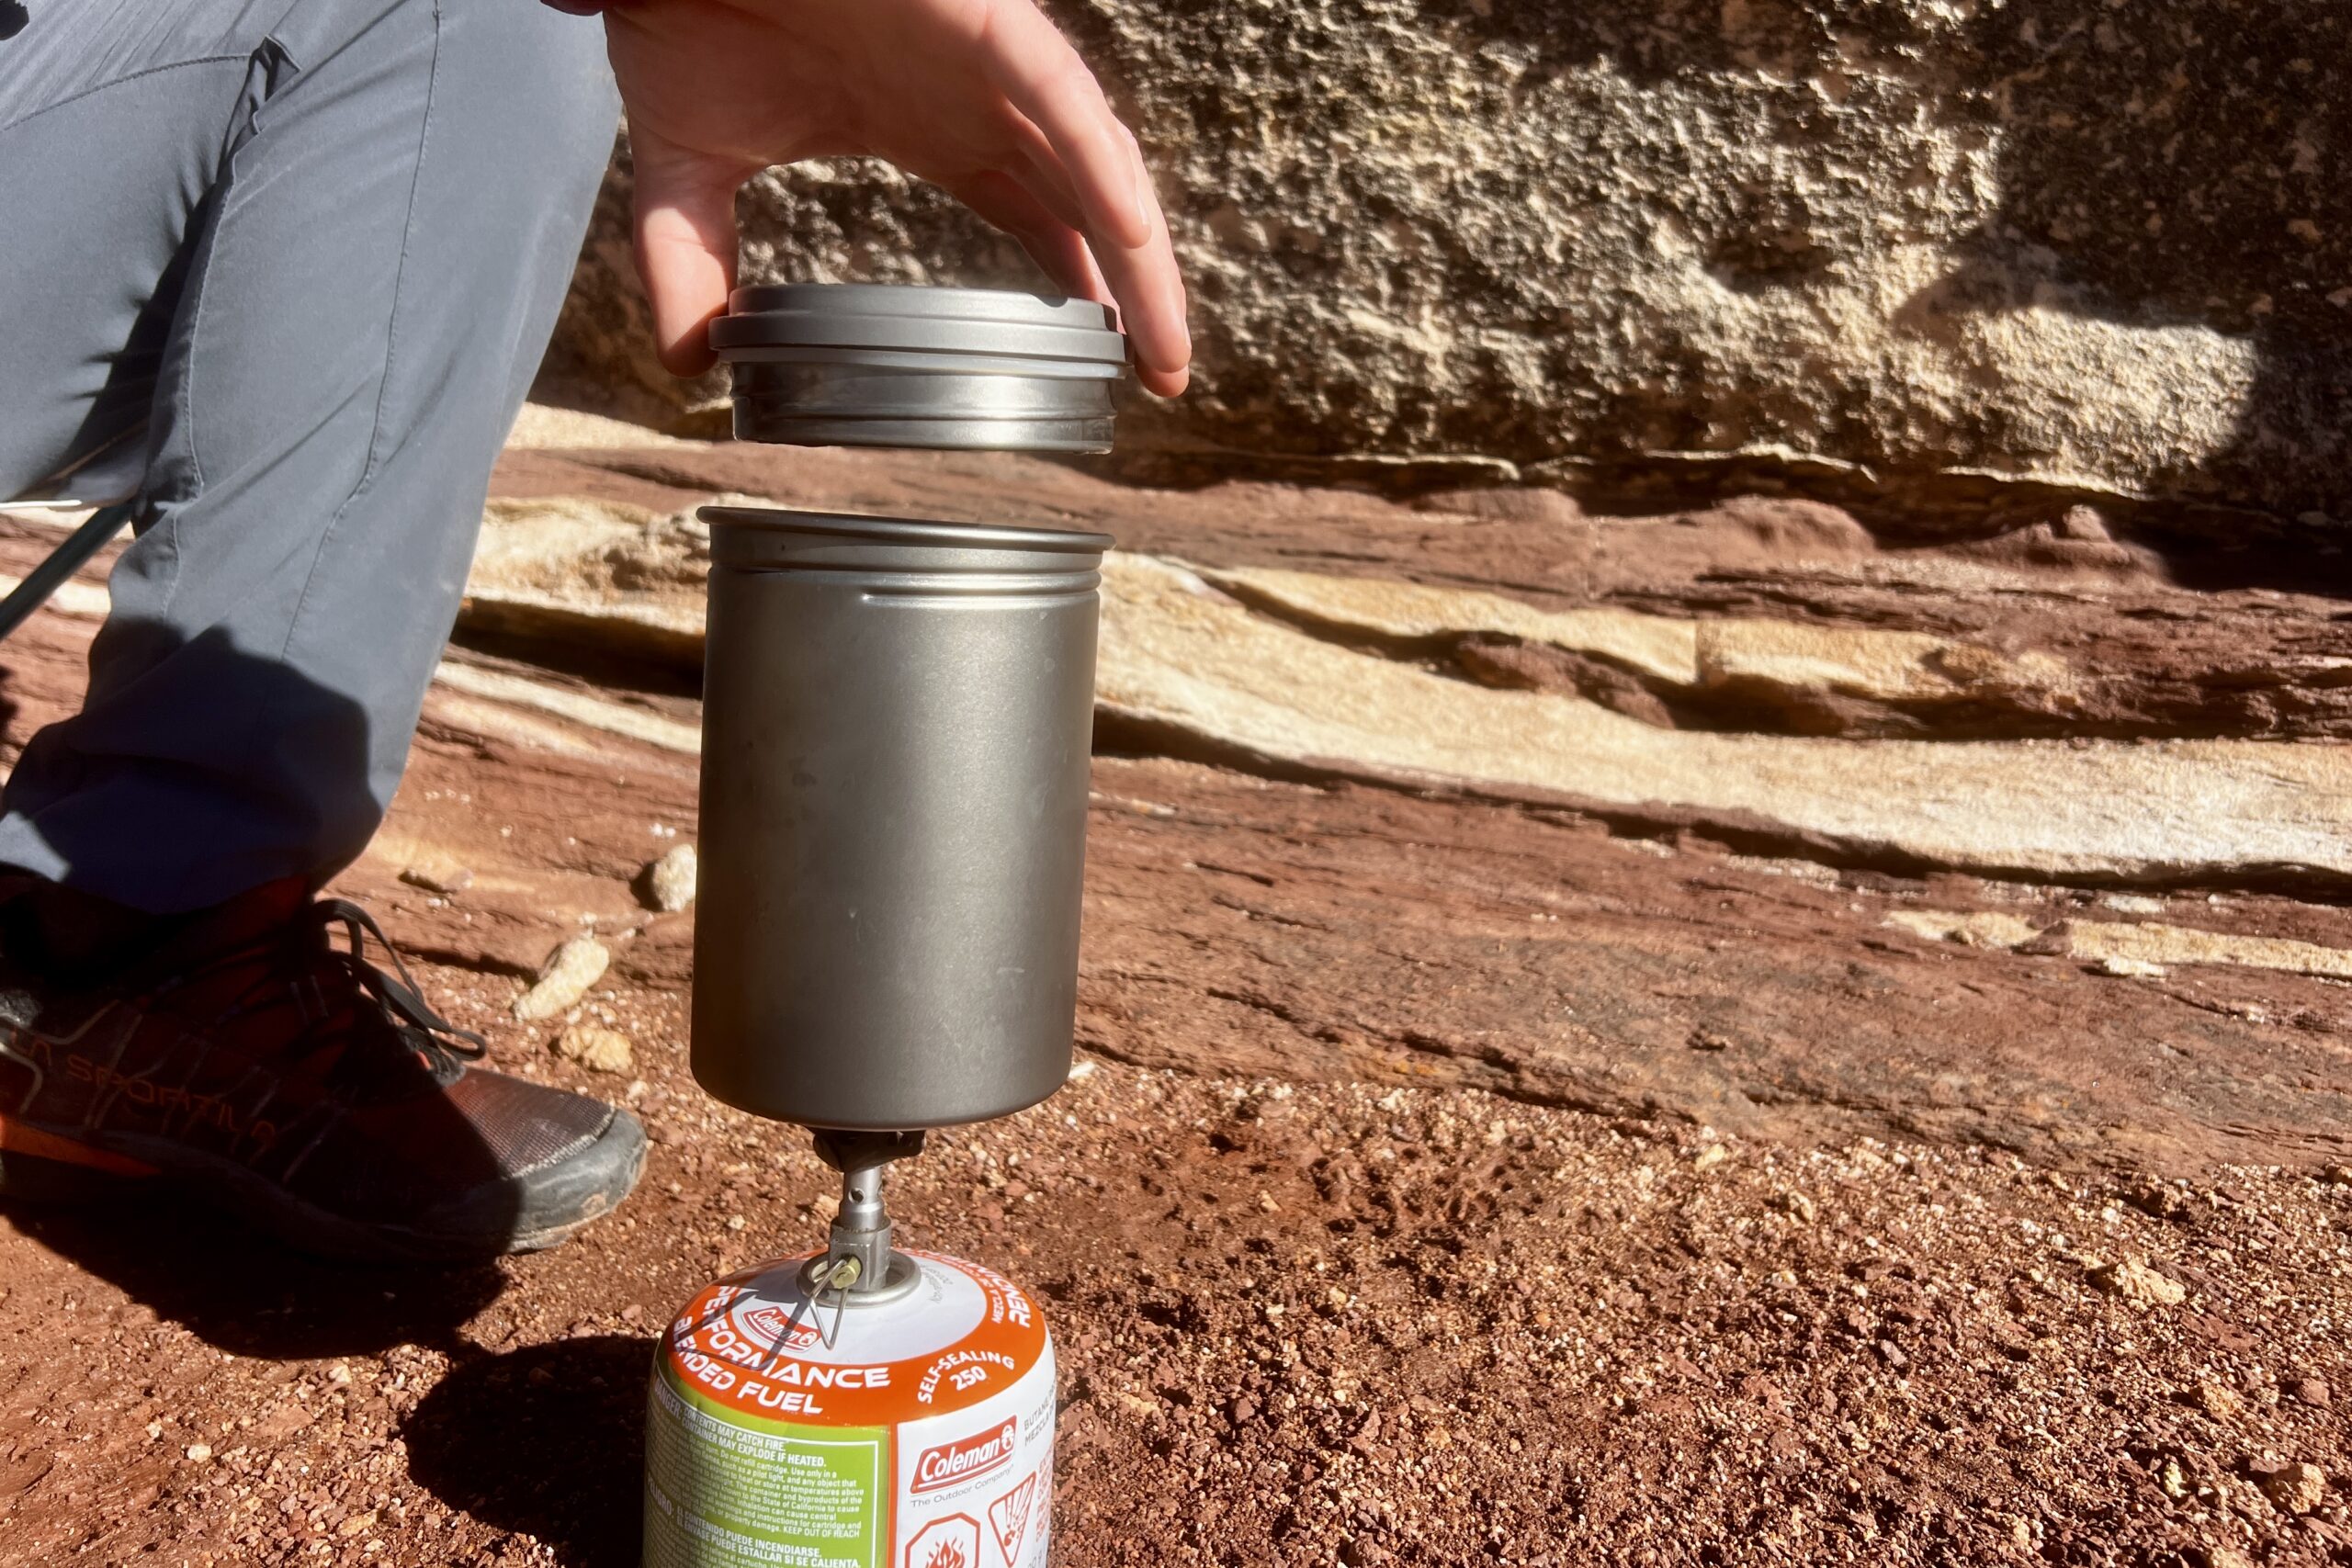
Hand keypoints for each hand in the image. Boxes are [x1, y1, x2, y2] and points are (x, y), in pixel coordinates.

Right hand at [603, 0, 1189, 395]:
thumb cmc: (691, 10)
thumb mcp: (688, 166)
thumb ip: (690, 262)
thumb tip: (688, 365)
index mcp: (937, 131)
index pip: (1041, 221)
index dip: (1083, 291)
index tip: (1111, 370)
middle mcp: (979, 101)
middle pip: (1090, 209)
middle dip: (1137, 296)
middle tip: (1165, 380)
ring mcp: (989, 62)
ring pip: (1097, 166)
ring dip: (1140, 259)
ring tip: (1165, 347)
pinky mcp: (988, 21)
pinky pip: (1066, 99)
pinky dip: (1103, 169)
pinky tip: (1132, 237)